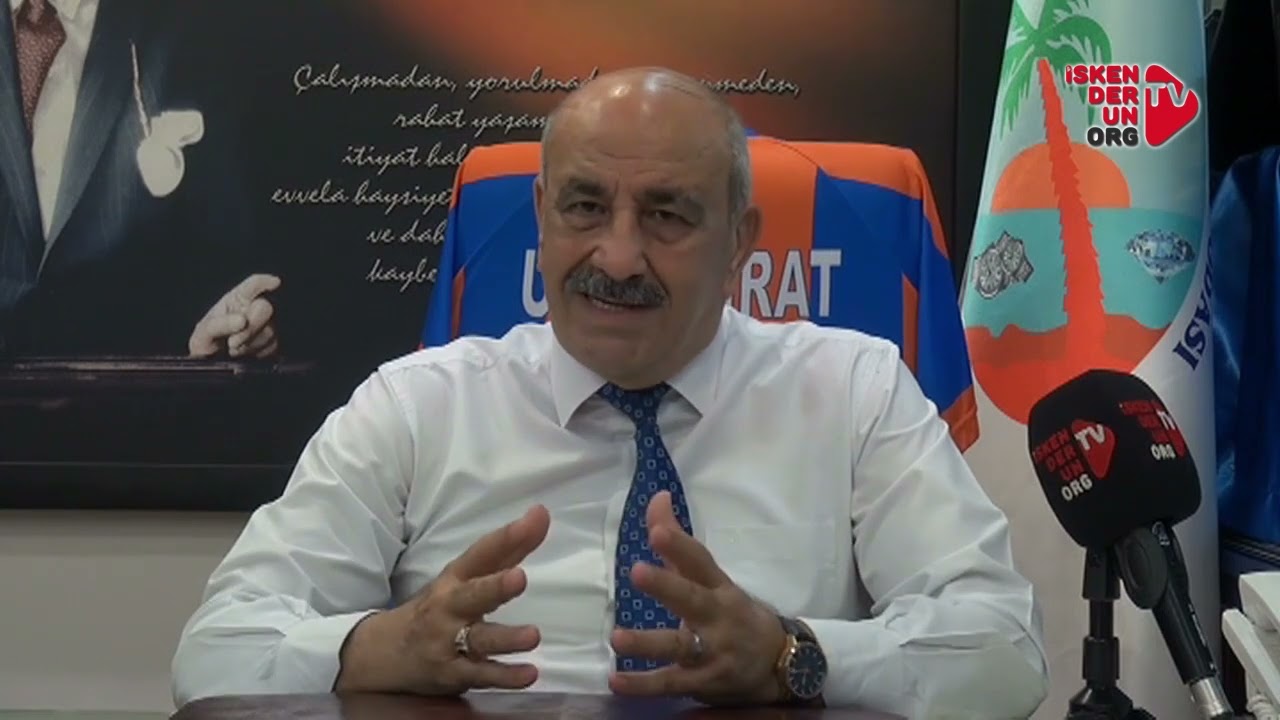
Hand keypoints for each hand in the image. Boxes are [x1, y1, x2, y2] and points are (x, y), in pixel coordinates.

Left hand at [188, 273, 280, 357]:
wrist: (211, 364)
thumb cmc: (206, 343)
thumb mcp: (203, 333)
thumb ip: (220, 324)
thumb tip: (242, 320)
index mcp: (236, 300)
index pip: (253, 284)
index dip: (265, 282)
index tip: (274, 283)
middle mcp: (253, 309)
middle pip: (265, 307)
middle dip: (251, 326)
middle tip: (233, 342)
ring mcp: (265, 326)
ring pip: (269, 330)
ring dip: (250, 344)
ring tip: (233, 349)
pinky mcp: (271, 343)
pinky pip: (272, 346)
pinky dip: (256, 352)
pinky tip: (244, 354)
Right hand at [335, 505, 550, 695]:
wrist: (381, 653)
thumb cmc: (438, 607)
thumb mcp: (466, 576)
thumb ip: (507, 549)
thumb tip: (542, 514)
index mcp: (455, 578)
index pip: (481, 554)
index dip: (507, 537)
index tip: (535, 519)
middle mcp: (449, 607)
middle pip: (472, 595)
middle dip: (495, 587)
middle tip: (519, 578)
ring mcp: (448, 642)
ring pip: (478, 639)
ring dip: (506, 637)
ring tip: (533, 635)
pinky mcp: (452, 674)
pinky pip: (480, 675)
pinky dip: (504, 677)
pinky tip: (528, 674)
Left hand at [608, 491, 787, 704]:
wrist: (779, 665)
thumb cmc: (733, 614)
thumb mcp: (711, 580)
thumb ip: (678, 544)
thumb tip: (656, 498)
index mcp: (720, 588)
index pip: (701, 562)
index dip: (680, 546)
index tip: (657, 530)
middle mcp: (718, 617)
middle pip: (693, 600)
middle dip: (667, 586)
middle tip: (637, 572)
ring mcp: (713, 652)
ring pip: (681, 647)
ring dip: (648, 643)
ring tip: (617, 638)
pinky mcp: (704, 682)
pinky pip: (672, 683)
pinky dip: (644, 685)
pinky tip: (616, 680)